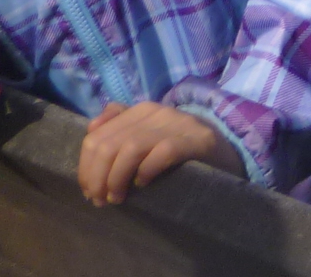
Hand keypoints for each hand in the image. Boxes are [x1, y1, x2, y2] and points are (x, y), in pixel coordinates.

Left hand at [78, 101, 243, 204]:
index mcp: (140, 111)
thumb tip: (92, 127)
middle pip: (108, 144)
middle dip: (97, 177)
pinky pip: (162, 153)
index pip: (96, 136)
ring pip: (130, 148)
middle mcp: (156, 112)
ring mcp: (177, 124)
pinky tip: (144, 183)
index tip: (89, 191)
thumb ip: (120, 127)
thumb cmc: (179, 149)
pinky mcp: (196, 140)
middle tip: (100, 200)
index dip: (86, 167)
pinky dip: (147, 171)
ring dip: (117, 179)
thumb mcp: (147, 135)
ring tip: (117, 198)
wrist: (224, 152)